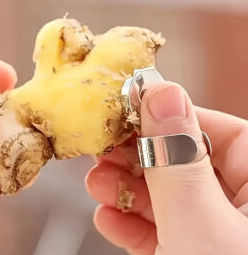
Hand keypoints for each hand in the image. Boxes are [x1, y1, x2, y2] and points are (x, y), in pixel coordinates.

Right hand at [86, 82, 247, 254]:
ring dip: (127, 190)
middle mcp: (244, 212)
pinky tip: (109, 216)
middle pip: (188, 165)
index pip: (223, 133)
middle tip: (106, 148)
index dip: (175, 117)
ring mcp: (217, 236)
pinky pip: (163, 233)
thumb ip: (178, 159)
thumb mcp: (199, 221)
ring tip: (98, 182)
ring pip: (170, 199)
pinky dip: (132, 224)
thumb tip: (163, 94)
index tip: (133, 108)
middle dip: (140, 157)